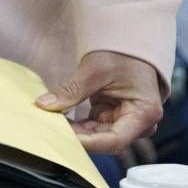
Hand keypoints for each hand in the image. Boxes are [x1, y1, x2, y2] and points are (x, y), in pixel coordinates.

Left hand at [36, 50, 165, 153]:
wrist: (128, 44)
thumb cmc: (122, 53)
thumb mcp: (95, 70)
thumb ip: (71, 91)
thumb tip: (44, 104)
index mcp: (144, 112)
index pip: (115, 140)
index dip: (89, 143)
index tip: (65, 138)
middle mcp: (140, 123)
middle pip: (105, 140)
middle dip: (78, 136)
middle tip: (51, 129)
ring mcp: (126, 122)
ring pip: (96, 136)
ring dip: (75, 131)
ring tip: (52, 122)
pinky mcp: (113, 117)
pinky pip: (93, 128)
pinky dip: (77, 125)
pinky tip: (60, 119)